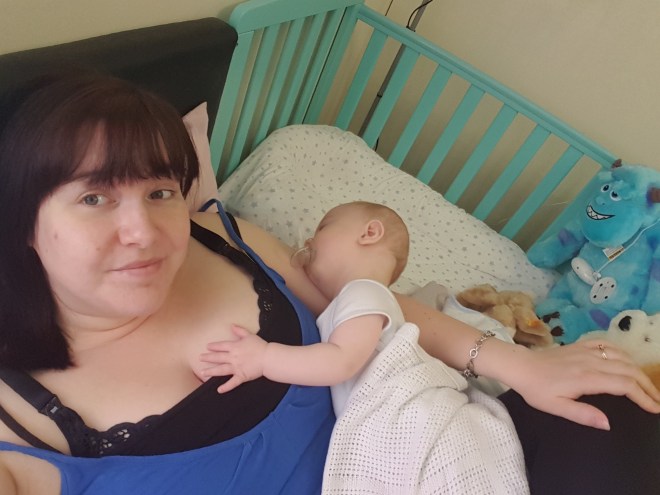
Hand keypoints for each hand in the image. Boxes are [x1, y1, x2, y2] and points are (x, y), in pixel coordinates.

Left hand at [199, 325, 267, 392]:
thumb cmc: (260, 346)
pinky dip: (226, 387)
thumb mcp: (249, 335)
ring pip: (221, 370)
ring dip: (211, 371)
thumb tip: (231, 325)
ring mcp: (236, 368)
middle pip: (218, 357)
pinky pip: (232, 383)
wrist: (268, 358)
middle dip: (208, 358)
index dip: (214, 346)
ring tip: (203, 373)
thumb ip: (240, 331)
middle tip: (200, 358)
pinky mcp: (241, 376)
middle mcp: (233, 357)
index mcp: (235, 347)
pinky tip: (219, 390)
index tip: (207, 347)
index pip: (221, 346)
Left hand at [509, 339, 659, 429]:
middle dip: (647, 385)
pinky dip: (622, 352)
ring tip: (647, 385)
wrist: (521, 366)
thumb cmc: (536, 389)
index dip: (643, 397)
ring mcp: (586, 351)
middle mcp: (591, 361)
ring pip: (622, 357)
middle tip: (657, 400)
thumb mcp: (555, 407)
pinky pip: (607, 345)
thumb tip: (608, 423)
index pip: (624, 386)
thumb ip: (582, 415)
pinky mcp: (580, 345)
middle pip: (629, 370)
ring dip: (638, 370)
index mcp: (587, 378)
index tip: (654, 409)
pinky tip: (627, 361)